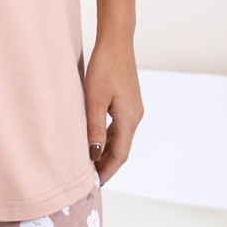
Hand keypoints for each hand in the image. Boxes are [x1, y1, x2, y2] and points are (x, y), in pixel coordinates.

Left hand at [84, 38, 144, 186]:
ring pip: (121, 137)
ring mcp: (133, 108)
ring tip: (92, 162)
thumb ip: (95, 127)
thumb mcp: (95, 99)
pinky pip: (119, 126)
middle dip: (107, 164)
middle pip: (122, 149)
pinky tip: (97, 139)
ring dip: (108, 151)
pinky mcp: (129, 101)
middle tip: (91, 179)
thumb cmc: (104, 67)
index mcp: (129, 119)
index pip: (119, 155)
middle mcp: (135, 117)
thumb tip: (94, 154)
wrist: (116, 42)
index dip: (108, 171)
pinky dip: (109, 137)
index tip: (95, 185)